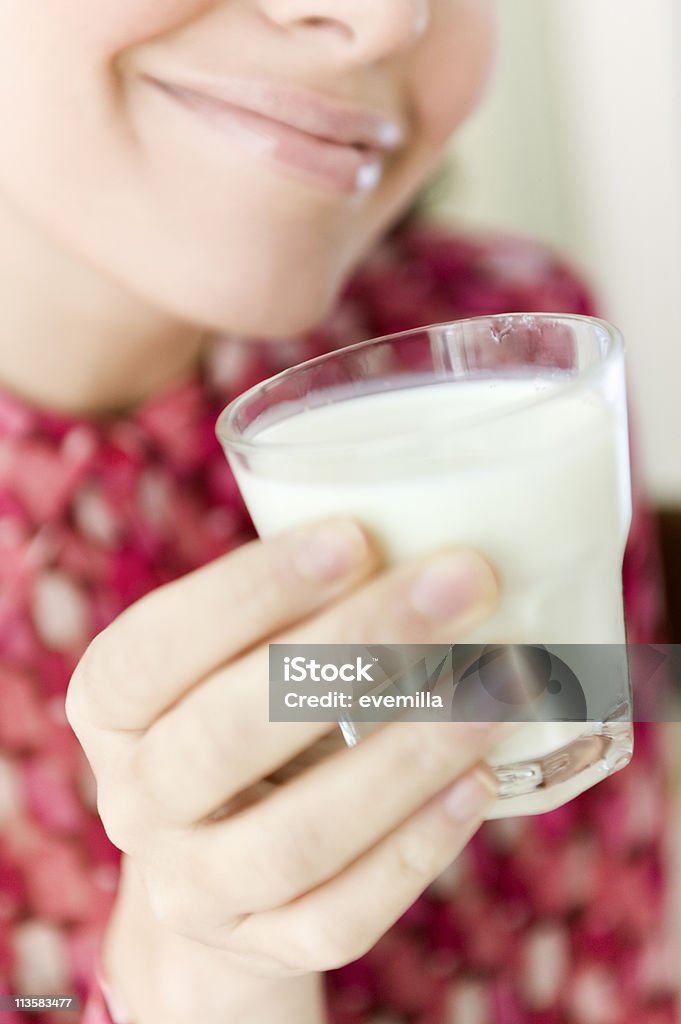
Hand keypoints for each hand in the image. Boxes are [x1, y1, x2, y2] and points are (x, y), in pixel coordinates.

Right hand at [66, 519, 505, 1013]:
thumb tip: (423, 543)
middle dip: (356, 649)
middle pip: (229, 735)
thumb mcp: (232, 655)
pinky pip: (340, 915)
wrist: (216, 857)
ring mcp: (193, 887)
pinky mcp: (261, 946)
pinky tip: (480, 778)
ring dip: (406, 756)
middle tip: (462, 583)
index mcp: (110, 704)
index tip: (358, 536)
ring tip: (495, 687)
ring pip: (295, 836)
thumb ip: (292, 607)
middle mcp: (135, 799)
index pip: (160, 646)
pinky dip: (416, 846)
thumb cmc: (242, 711)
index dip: (254, 591)